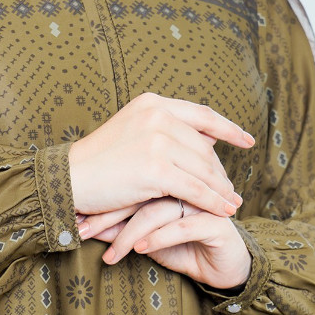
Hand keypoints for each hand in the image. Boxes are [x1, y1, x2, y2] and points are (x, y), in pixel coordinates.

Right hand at [68, 92, 253, 216]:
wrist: (68, 178)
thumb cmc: (95, 162)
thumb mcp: (129, 132)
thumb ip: (160, 132)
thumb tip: (199, 146)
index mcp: (152, 104)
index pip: (202, 115)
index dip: (228, 129)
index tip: (246, 140)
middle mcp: (157, 116)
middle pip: (204, 147)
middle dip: (220, 171)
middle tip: (231, 189)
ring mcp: (157, 141)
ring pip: (203, 169)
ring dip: (221, 189)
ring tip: (233, 203)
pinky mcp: (155, 169)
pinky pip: (194, 188)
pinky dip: (212, 201)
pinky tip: (224, 211)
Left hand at [79, 198, 251, 289]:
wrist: (223, 268)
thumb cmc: (181, 249)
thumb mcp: (144, 240)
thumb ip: (119, 229)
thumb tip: (85, 225)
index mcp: (166, 181)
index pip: (128, 187)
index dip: (102, 205)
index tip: (78, 221)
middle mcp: (183, 186)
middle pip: (140, 194)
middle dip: (109, 216)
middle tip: (86, 231)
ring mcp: (201, 202)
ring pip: (158, 210)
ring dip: (130, 233)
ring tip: (113, 252)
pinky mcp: (217, 221)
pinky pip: (183, 226)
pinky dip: (159, 237)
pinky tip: (142, 249)